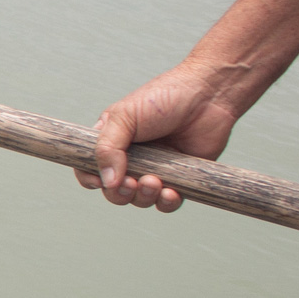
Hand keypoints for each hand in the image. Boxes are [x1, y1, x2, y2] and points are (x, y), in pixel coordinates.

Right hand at [74, 58, 241, 212]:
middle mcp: (131, 158)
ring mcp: (156, 169)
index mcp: (112, 141)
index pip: (89, 167)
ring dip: (144, 197)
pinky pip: (167, 203)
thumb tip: (107, 181)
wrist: (209, 95)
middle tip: (132, 182)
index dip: (90, 179)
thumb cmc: (164, 97)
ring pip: (140, 199)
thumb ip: (108, 148)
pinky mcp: (180, 178)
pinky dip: (166, 203)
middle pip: (114, 191)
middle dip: (120, 193)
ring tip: (155, 182)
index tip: (98, 182)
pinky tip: (170, 192)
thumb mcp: (124, 116)